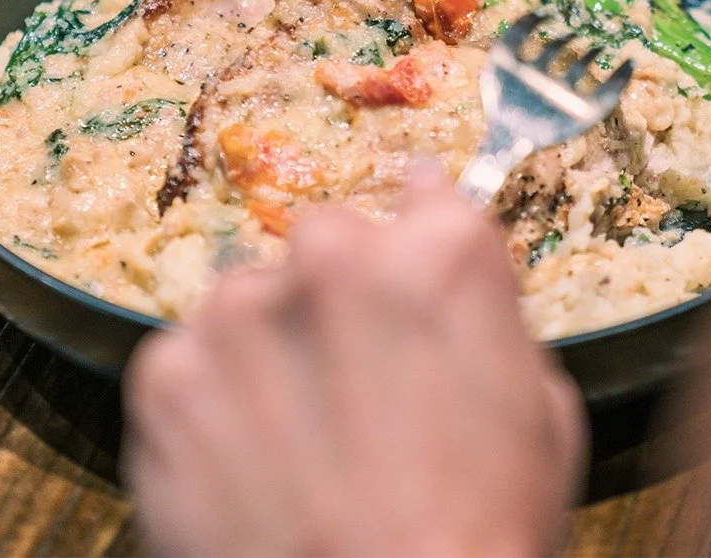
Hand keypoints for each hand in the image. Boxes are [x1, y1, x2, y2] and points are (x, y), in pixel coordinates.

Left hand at [122, 165, 586, 557]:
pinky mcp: (169, 373)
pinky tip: (243, 463)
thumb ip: (485, 321)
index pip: (421, 188)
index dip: (413, 229)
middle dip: (336, 293)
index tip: (401, 259)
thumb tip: (449, 293)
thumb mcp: (540, 411)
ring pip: (250, 298)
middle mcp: (335, 254)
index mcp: (442, 253)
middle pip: (327, 239)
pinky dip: (208, 401)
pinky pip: (187, 361)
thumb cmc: (485, 535)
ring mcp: (242, 309)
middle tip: (347, 378)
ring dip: (267, 345)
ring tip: (290, 435)